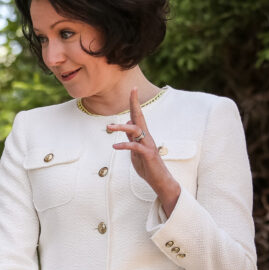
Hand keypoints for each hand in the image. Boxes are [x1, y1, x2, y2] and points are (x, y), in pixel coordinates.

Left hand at [110, 87, 180, 216]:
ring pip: (136, 129)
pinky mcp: (148, 154)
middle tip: (131, 91)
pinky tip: (115, 147)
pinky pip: (135, 146)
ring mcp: (148, 145)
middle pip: (140, 117)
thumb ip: (131, 138)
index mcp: (143, 135)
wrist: (159, 180)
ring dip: (122, 127)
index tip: (133, 89)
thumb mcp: (135, 150)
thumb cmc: (146, 165)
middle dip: (135, 103)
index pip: (138, 116)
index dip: (135, 103)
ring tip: (109, 127)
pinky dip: (124, 145)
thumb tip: (127, 125)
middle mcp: (147, 136)